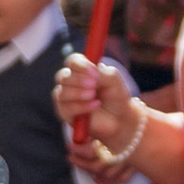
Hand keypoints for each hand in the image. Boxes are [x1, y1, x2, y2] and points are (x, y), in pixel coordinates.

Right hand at [54, 53, 143, 176]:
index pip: (72, 61)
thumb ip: (100, 71)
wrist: (122, 122)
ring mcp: (67, 100)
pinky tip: (93, 107)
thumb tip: (89, 68)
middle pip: (63, 76)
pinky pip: (64, 108)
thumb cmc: (119, 100)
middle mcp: (72, 85)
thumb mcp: (113, 80)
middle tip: (96, 86)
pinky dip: (79, 107)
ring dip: (79, 94)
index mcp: (84, 72)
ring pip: (61, 92)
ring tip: (96, 99)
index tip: (94, 70)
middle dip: (80, 81)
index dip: (79, 64)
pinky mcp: (66, 116)